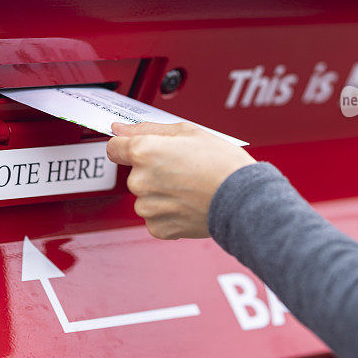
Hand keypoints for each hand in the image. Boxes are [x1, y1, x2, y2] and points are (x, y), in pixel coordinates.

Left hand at [106, 122, 255, 239]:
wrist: (243, 200)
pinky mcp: (157, 227)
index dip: (128, 147)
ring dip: (160, 193)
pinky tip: (188, 204)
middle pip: (134, 173)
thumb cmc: (222, 164)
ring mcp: (147, 207)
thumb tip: (119, 129)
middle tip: (182, 169)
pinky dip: (168, 212)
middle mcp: (140, 180)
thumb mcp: (188, 132)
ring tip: (189, 187)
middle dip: (153, 171)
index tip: (141, 151)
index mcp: (144, 151)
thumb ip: (148, 130)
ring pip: (144, 197)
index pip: (114, 148)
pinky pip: (154, 217)